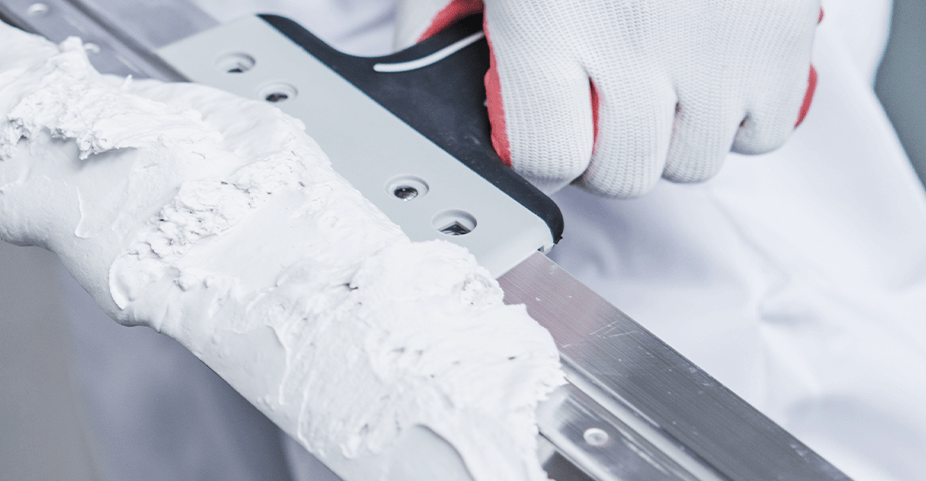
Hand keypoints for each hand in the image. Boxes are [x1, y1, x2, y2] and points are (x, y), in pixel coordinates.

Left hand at [395, 0, 819, 196]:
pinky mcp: (785, 34)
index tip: (545, 125)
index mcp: (549, 19)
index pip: (548, 160)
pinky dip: (741, 115)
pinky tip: (712, 71)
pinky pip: (764, 132)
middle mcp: (635, 40)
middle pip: (625, 174)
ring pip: (695, 162)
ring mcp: (718, 43)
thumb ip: (439, 16)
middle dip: (607, 151)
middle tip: (602, 102)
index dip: (543, 150)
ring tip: (661, 79)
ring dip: (674, 136)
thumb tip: (418, 84)